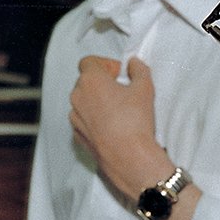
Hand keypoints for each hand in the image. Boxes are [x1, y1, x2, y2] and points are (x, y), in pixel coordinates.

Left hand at [69, 56, 170, 198]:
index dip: (105, 64)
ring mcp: (75, 117)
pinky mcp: (78, 135)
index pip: (90, 62)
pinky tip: (113, 126)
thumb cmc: (134, 123)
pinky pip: (84, 120)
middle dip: (102, 82)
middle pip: (86, 81)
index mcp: (90, 80)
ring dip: (97, 101)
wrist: (129, 157)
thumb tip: (134, 64)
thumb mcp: (145, 88)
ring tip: (119, 110)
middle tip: (122, 90)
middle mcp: (77, 97)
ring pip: (84, 101)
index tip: (119, 73)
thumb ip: (138, 70)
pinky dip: (94, 119)